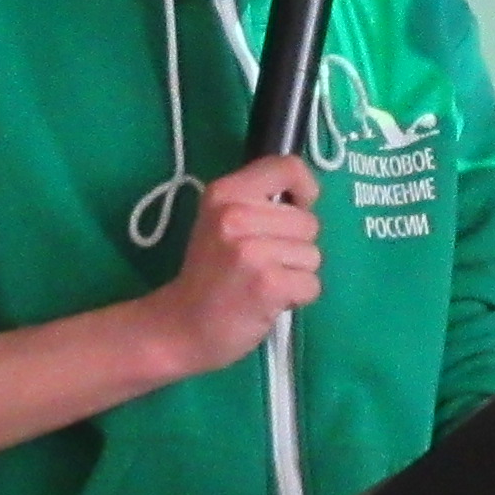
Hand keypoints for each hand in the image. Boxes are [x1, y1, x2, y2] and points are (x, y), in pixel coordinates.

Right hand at [144, 157, 321, 375]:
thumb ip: (258, 203)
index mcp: (225, 192)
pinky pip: (312, 284)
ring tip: (261, 282)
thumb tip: (307, 198)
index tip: (295, 210)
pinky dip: (297, 297)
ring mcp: (252, 251)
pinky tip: (268, 301)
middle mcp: (236, 215)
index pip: (289, 168)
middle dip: (295, 246)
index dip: (305, 190)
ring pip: (313, 255)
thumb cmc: (209, 274)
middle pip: (309, 222)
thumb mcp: (221, 221)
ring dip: (295, 274)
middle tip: (260, 264)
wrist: (181, 326)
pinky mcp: (268, 284)